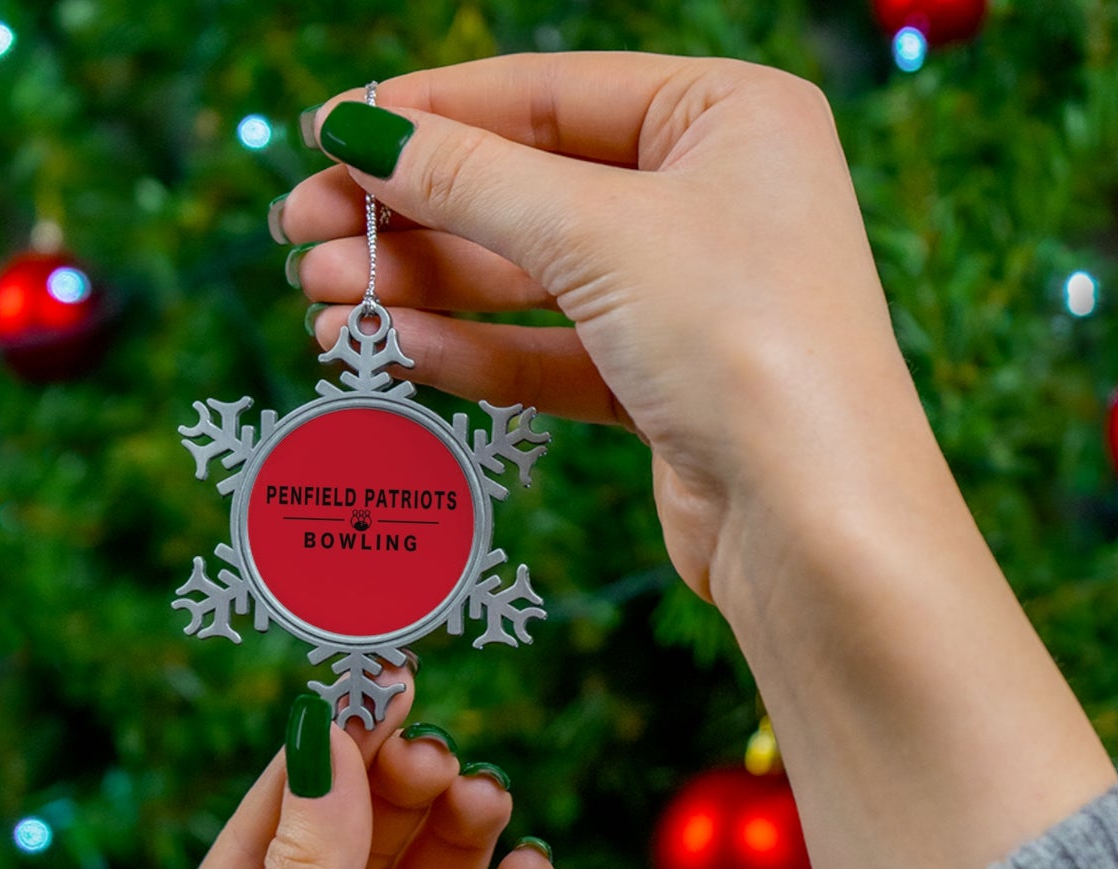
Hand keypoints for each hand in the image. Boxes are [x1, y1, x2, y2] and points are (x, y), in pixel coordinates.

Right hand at [280, 53, 929, 605]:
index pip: (548, 94)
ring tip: (323, 304)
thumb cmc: (743, 342)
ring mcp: (691, 297)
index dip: (429, 113)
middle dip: (412, 215)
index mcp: (729, 116)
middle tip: (300, 236)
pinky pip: (553, 353)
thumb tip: (358, 130)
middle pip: (529, 189)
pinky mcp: (667, 387)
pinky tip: (396, 352)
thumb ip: (470, 180)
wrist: (816, 526)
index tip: (324, 133)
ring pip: (532, 279)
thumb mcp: (597, 233)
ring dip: (426, 290)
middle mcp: (715, 198)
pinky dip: (477, 352)